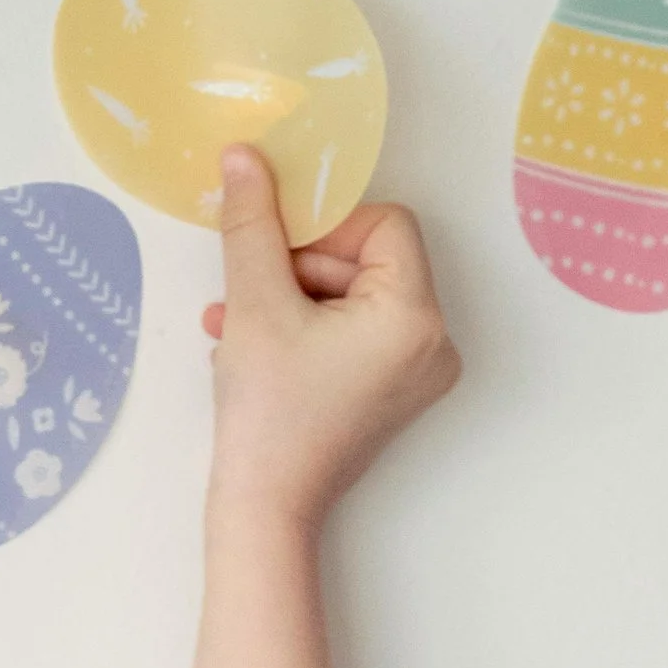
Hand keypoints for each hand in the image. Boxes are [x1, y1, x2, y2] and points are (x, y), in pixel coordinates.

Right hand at [202, 144, 459, 530]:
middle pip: (370, 260)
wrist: (266, 510)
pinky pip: (354, 331)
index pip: (385, 225)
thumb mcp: (254, 302)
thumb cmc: (268, 417)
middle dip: (301, 265)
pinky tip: (253, 340)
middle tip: (249, 288)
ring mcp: (415, 373)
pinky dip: (307, 326)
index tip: (278, 249)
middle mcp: (432, 345)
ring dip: (291, 295)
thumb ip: (253, 221)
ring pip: (355, 295)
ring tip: (235, 320)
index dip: (328, 226)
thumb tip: (246, 156)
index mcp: (415, 318)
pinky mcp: (392, 392)